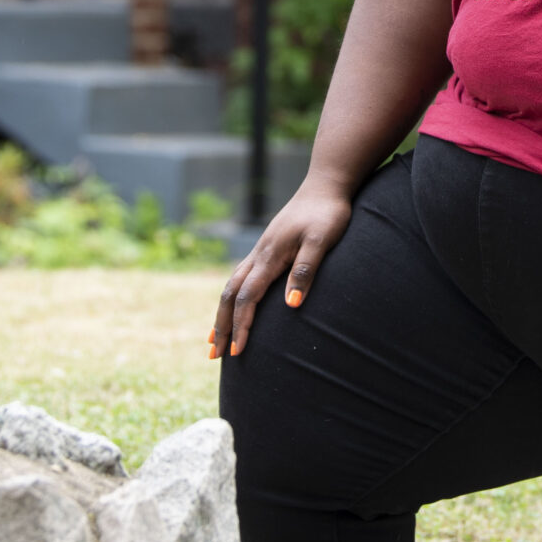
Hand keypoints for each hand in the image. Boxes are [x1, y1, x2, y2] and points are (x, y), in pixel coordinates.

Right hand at [208, 174, 355, 359]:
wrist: (325, 186)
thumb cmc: (328, 213)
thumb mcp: (322, 240)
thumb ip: (306, 269)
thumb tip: (291, 305)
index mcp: (270, 256)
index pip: (249, 297)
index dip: (242, 325)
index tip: (237, 352)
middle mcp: (259, 255)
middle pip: (231, 295)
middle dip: (222, 326)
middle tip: (215, 356)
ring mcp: (260, 251)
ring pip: (231, 286)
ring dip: (222, 314)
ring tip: (213, 340)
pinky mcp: (265, 249)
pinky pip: (240, 278)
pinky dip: (231, 298)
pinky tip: (233, 307)